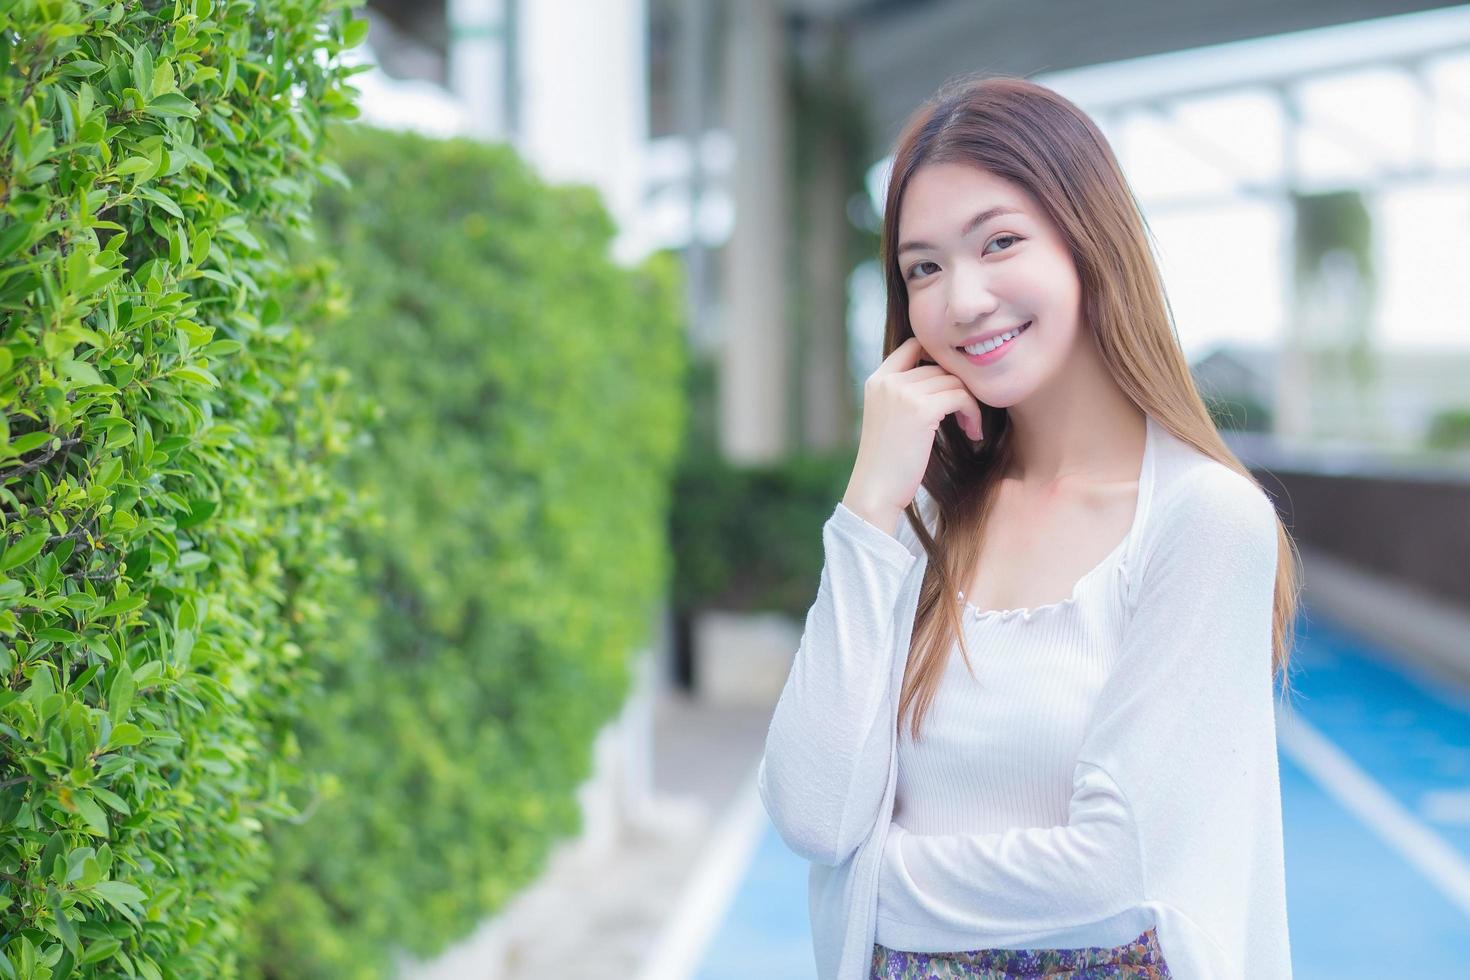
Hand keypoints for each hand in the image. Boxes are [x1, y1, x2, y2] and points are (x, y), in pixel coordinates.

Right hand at [843, 337, 982, 534]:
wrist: (875, 492)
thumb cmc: (887, 463)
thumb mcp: (889, 418)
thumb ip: (906, 394)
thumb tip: (946, 378)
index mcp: (877, 380)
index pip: (914, 345)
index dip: (939, 359)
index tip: (953, 386)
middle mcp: (888, 381)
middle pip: (940, 366)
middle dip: (959, 388)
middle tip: (967, 416)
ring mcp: (903, 393)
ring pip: (954, 381)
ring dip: (969, 403)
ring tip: (971, 428)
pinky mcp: (921, 410)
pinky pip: (961, 397)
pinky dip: (973, 414)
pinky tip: (973, 433)